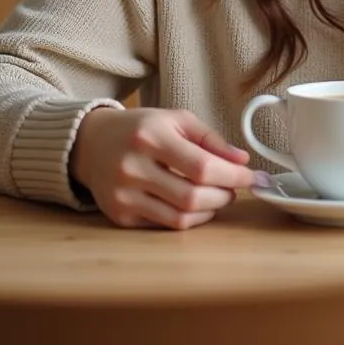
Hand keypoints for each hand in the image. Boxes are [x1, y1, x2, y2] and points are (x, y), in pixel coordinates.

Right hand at [69, 107, 260, 230]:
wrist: (91, 143)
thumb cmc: (141, 128)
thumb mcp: (176, 119)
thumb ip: (211, 138)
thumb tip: (242, 159)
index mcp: (151, 137)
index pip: (201, 165)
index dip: (233, 175)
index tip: (252, 176)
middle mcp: (133, 168)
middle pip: (192, 195)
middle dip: (224, 195)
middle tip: (235, 188)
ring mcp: (124, 196)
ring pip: (180, 216)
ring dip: (210, 210)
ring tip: (219, 196)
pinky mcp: (120, 216)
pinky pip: (165, 225)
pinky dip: (189, 218)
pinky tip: (197, 205)